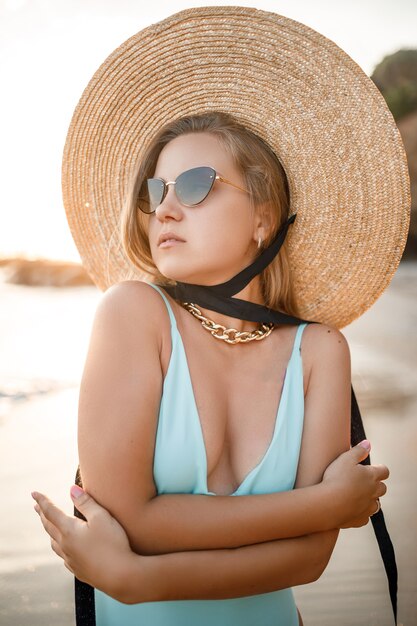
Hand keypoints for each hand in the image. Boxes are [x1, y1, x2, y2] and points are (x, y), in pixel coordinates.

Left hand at [31, 485, 135, 599]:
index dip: (42, 501)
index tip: (34, 493)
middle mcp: (65, 546)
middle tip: (36, 507)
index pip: (51, 512)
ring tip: (49, 526)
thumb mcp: (101, 517)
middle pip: (49, 527)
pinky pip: (63, 556)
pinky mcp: (79, 570)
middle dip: (42, 515)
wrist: (120, 576)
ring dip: (50, 532)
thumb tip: (71, 490)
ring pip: (54, 543)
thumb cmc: (113, 543)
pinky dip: (59, 547)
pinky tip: (65, 549)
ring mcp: (71, 560)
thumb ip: (86, 502)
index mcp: (69, 531)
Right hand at [322, 440, 388, 528]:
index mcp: (371, 476)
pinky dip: (361, 513)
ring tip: (357, 496)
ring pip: (376, 504)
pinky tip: (351, 509)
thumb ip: (358, 451)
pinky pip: (365, 516)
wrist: (328, 504)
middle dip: (376, 485)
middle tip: (364, 482)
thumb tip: (368, 443)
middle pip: (382, 488)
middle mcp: (373, 492)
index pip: (384, 471)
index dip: (380, 469)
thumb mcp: (345, 459)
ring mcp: (368, 507)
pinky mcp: (361, 519)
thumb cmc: (336, 478)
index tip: (374, 468)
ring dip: (370, 500)